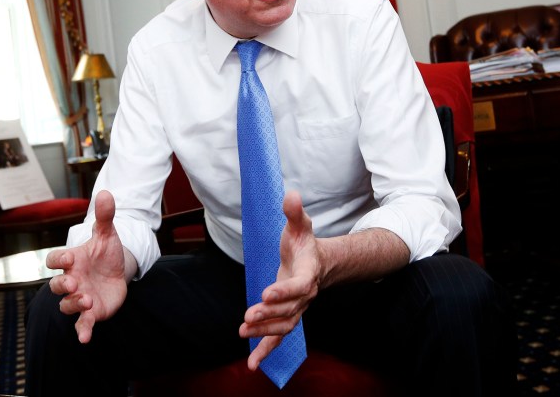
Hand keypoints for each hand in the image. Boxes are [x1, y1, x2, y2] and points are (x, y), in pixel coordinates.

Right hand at [45, 190, 128, 343]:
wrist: (117, 271)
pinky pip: (81, 324)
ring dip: (74, 305)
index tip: (69, 258)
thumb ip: (104, 216)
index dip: (58, 260)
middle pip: (56, 286)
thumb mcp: (107, 234)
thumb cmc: (106, 252)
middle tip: (76, 282)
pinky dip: (81, 331)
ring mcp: (79, 298)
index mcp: (72, 261)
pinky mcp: (91, 313)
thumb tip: (105, 192)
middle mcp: (71, 281)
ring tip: (88, 299)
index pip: (54, 260)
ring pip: (66, 306)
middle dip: (63, 285)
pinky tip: (85, 338)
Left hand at [240, 190, 320, 370]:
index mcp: (308, 273)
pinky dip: (265, 351)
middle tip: (248, 316)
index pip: (299, 285)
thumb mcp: (301, 225)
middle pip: (289, 309)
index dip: (284, 291)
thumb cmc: (305, 243)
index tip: (266, 294)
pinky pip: (278, 337)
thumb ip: (295, 213)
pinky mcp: (287, 316)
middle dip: (269, 315)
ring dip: (264, 333)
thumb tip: (291, 195)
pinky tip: (252, 365)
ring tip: (242, 333)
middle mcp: (305, 295)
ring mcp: (297, 308)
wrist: (317, 262)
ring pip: (284, 325)